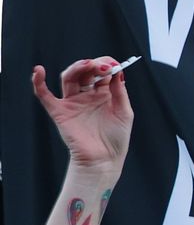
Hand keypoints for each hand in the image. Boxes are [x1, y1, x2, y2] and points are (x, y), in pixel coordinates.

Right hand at [33, 58, 133, 176]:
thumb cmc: (116, 138)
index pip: (102, 73)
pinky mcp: (60, 112)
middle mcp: (88, 95)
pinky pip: (45, 96)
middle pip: (85, 72)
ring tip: (87, 65)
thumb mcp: (124, 112)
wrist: (104, 160)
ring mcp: (73, 103)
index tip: (114, 65)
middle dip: (93, 65)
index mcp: (104, 94)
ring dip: (76, 68)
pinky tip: (39, 71)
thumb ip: (119, 92)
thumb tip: (117, 72)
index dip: (107, 65)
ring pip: (69, 78)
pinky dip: (39, 83)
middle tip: (102, 66)